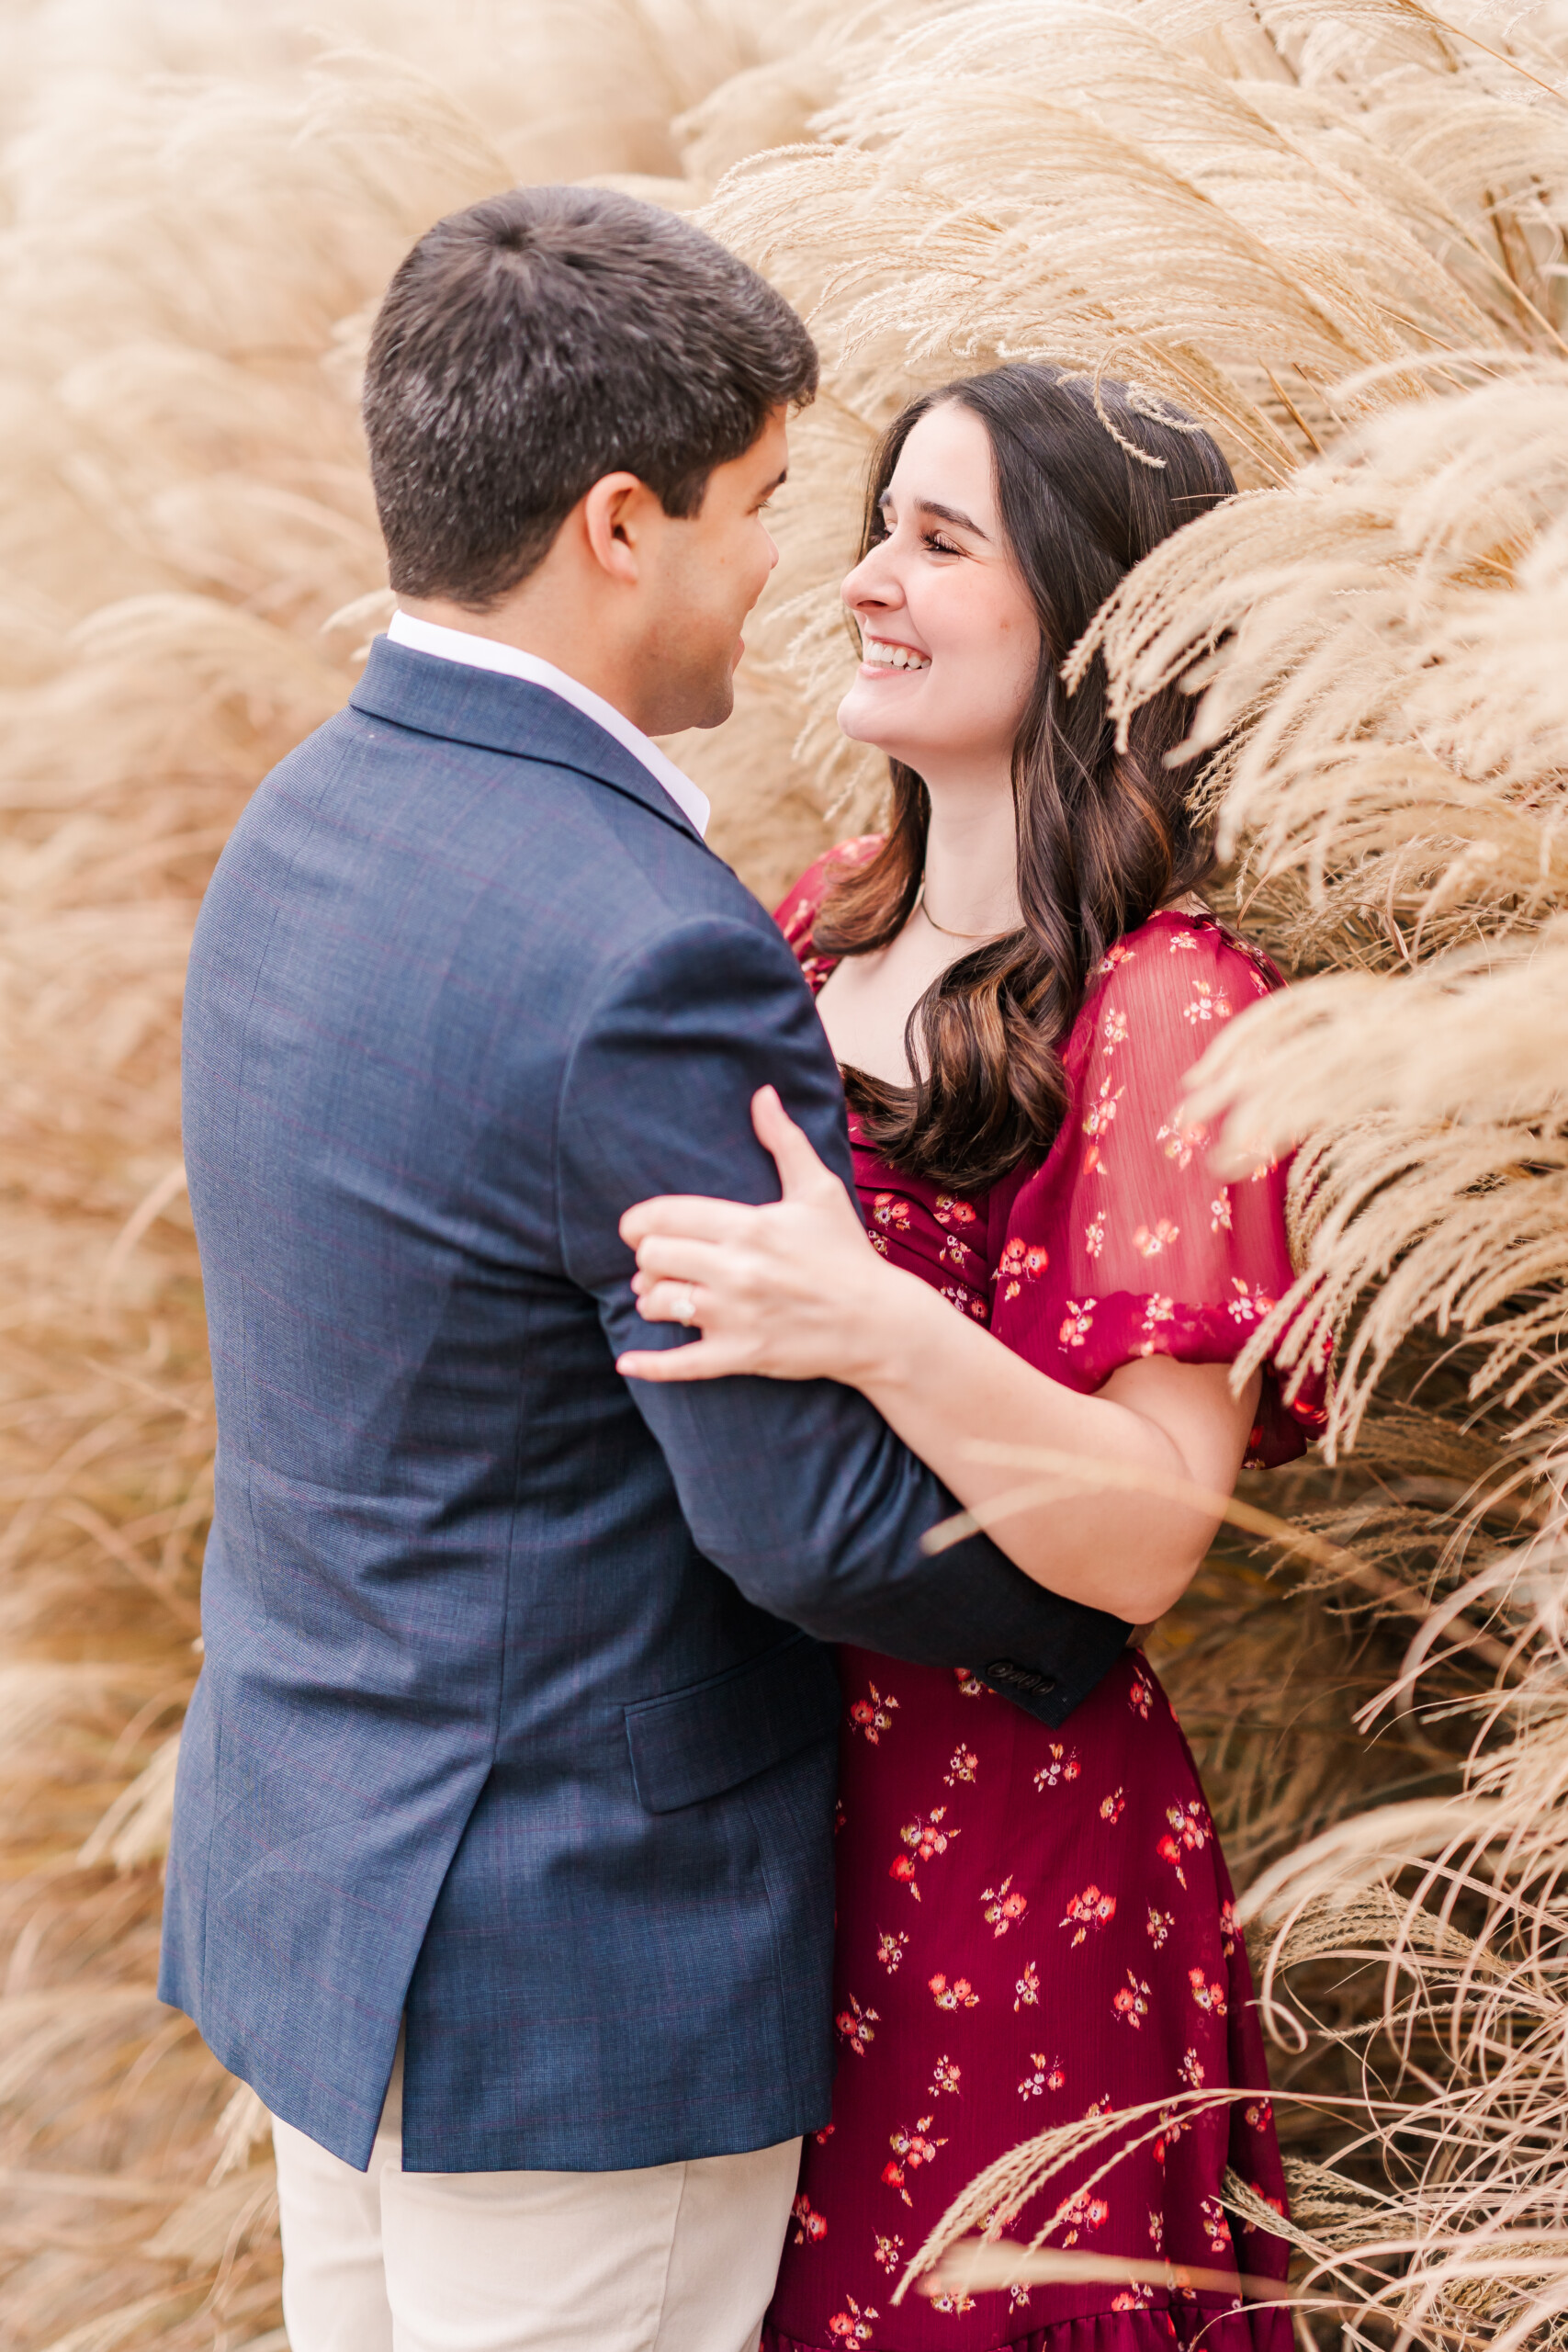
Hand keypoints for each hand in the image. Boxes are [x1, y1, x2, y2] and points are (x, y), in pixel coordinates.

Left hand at [616, 1086, 893, 1383]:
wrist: (878, 1322)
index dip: (638, 1222)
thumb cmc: (845, 1252)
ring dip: (652, 1300)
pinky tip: (627, 1363)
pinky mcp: (741, 1356)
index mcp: (749, 1226)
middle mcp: (737, 1270)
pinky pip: (680, 1365)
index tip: (637, 1229)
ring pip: (658, 1304)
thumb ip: (783, 1140)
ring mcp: (736, 1316)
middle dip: (649, 1259)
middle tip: (662, 1262)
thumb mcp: (818, 1190)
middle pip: (653, 1258)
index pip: (664, 1217)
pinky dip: (649, 1366)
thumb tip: (762, 1094)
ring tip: (663, 1296)